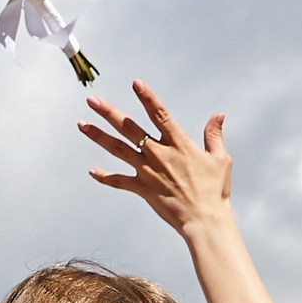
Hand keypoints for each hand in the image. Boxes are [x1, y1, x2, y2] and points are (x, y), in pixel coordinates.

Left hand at [80, 80, 230, 232]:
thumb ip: (214, 136)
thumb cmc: (215, 190)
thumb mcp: (220, 159)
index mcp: (179, 144)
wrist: (204, 219)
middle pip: (130, 128)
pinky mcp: (142, 188)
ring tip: (81, 124)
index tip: (136, 83)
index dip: (148, 98)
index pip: (161, 115)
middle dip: (109, 112)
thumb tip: (218, 115)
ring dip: (98, 136)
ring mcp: (147, 171)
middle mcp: (159, 154)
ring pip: (118, 149)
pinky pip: (119, 181)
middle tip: (91, 100)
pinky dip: (105, 176)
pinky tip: (92, 171)